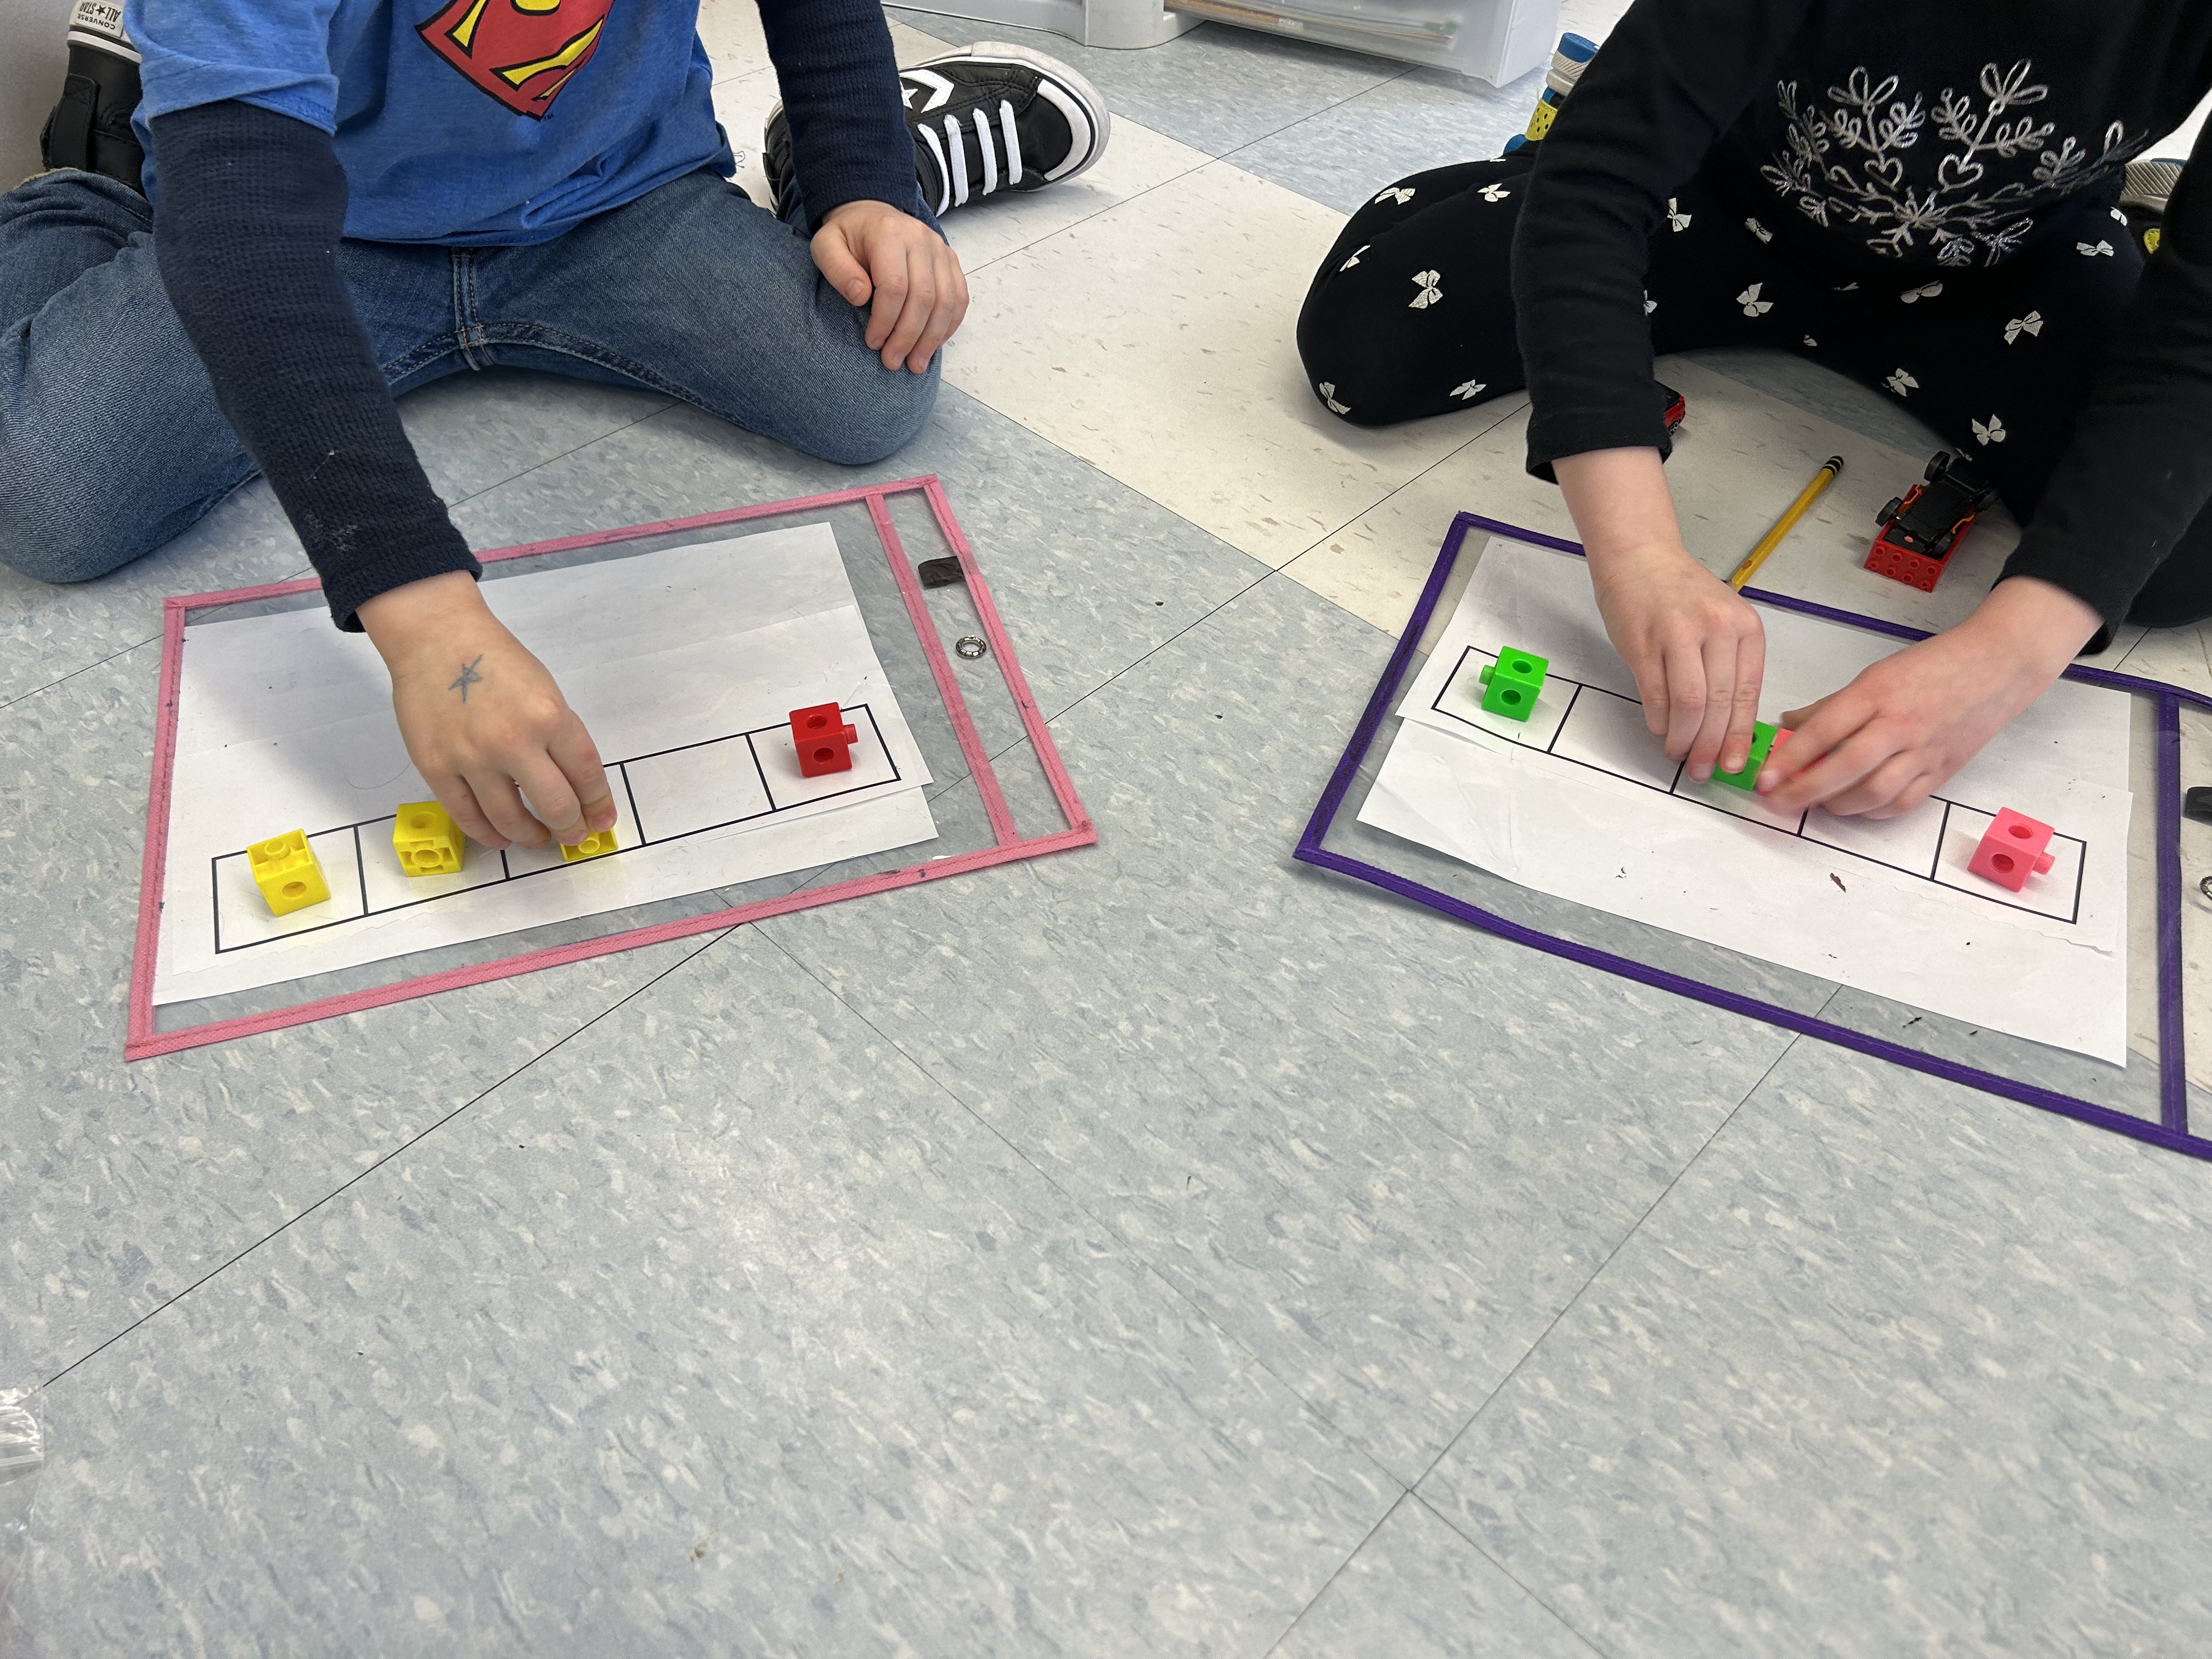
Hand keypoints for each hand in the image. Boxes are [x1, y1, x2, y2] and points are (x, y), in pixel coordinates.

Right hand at [356, 571, 616, 849]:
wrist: (437, 639)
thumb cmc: (495, 661)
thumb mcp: (545, 692)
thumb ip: (560, 737)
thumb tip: (575, 784)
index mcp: (549, 717)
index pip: (586, 775)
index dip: (597, 805)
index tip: (601, 820)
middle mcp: (513, 742)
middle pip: (555, 806)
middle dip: (570, 828)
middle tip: (572, 835)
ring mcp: (472, 758)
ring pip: (509, 820)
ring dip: (530, 836)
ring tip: (537, 838)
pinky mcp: (436, 767)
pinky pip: (466, 816)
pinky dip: (487, 833)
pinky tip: (501, 837)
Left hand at [811, 198, 968, 372]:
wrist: (871, 214)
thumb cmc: (847, 238)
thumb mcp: (825, 246)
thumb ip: (837, 269)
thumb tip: (861, 297)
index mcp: (889, 233)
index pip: (895, 285)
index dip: (885, 320)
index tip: (872, 343)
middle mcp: (921, 239)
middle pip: (924, 296)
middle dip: (908, 336)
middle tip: (893, 362)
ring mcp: (940, 250)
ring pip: (946, 301)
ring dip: (931, 338)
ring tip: (915, 363)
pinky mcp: (951, 261)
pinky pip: (959, 298)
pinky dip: (948, 326)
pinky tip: (933, 345)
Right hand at [1591, 542, 1768, 779]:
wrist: (1639, 557)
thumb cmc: (1680, 593)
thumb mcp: (1721, 622)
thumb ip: (1728, 667)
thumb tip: (1729, 727)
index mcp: (1745, 627)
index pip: (1746, 694)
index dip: (1739, 737)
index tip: (1732, 765)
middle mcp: (1718, 628)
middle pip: (1718, 705)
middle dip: (1709, 747)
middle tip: (1701, 770)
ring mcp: (1679, 634)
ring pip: (1689, 705)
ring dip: (1682, 739)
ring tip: (1678, 753)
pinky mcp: (1644, 643)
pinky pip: (1656, 695)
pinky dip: (1659, 720)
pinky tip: (1660, 727)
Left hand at [1758, 576, 2103, 817]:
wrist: (1997, 666)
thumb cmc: (1932, 666)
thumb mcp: (1875, 674)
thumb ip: (1831, 705)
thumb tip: (1787, 726)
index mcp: (1877, 694)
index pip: (1823, 731)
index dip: (1790, 759)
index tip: (1763, 779)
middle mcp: (1900, 725)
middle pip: (1845, 769)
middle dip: (1803, 792)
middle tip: (1776, 803)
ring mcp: (1924, 751)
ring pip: (1873, 793)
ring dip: (1837, 805)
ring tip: (1816, 804)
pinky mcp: (1943, 771)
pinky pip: (1902, 802)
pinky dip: (1873, 811)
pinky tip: (1855, 806)